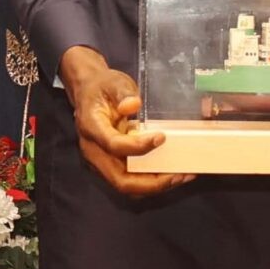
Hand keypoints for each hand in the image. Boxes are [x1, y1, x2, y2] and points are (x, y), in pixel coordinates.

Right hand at [60, 46, 191, 197]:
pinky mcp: (111, 165)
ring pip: (127, 186)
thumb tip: (133, 104)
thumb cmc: (103, 87)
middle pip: (120, 180)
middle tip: (178, 174)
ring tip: (181, 176)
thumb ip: (123, 92)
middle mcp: (94, 152)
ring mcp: (101, 162)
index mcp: (91, 128)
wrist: (88, 93)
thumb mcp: (113, 82)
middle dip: (152, 182)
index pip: (114, 145)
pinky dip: (151, 181)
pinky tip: (171, 173)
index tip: (161, 138)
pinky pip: (131, 180)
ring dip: (154, 186)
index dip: (138, 146)